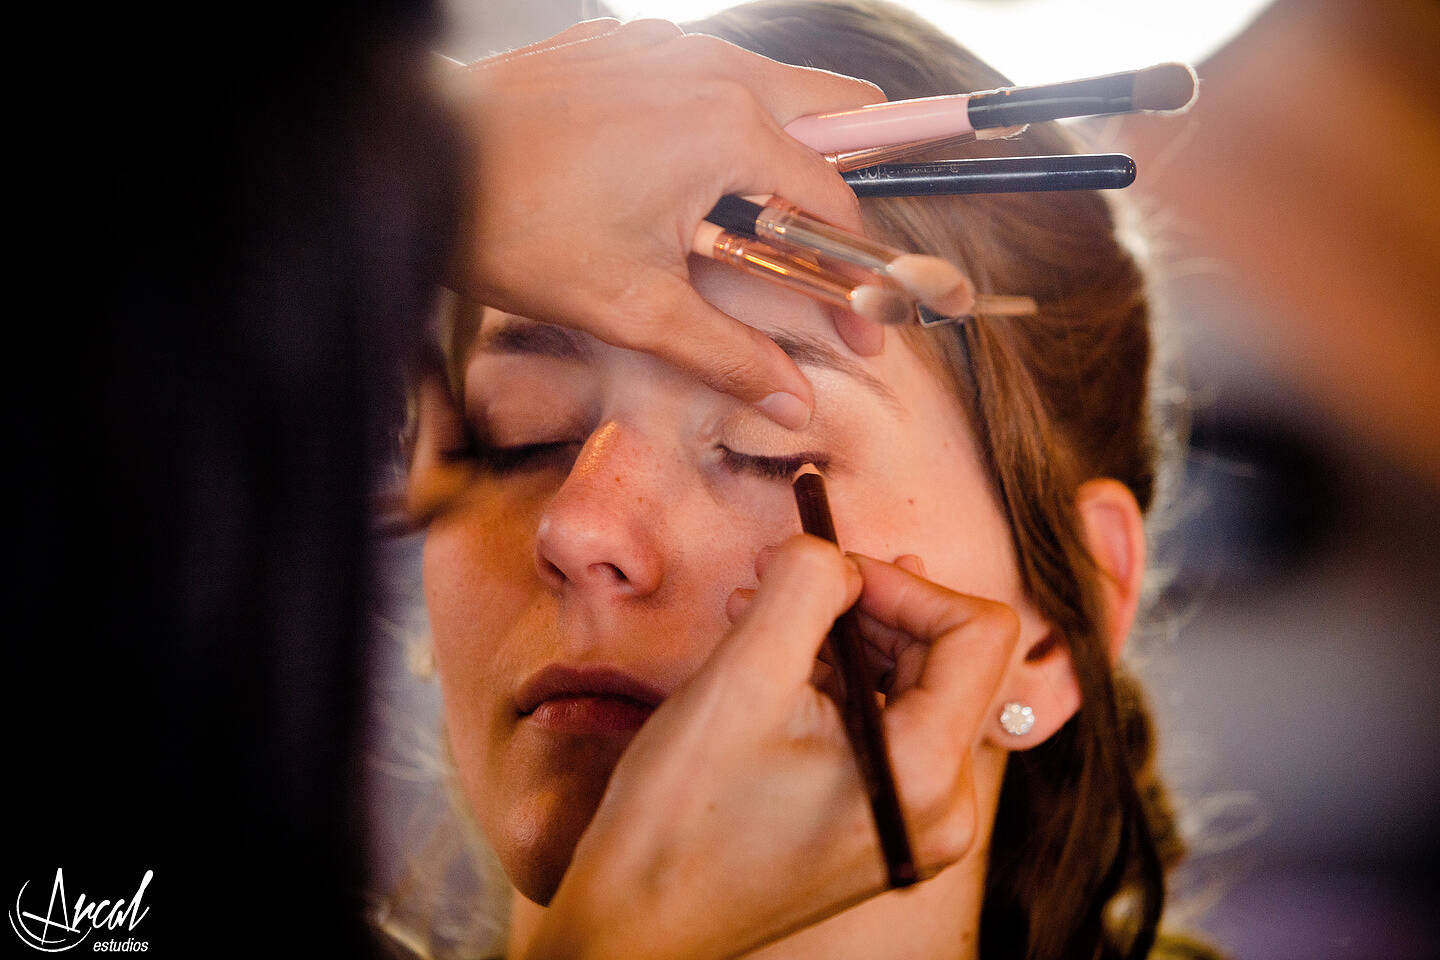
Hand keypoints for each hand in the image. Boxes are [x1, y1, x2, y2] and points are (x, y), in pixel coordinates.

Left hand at [442, 19, 885, 429]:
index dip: (854, 272)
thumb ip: (728, 353)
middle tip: (836, 250)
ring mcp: (664, 47)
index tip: (859, 323)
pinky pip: (703, 78)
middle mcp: (709, 68)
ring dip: (781, 153)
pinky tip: (683, 184)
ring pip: (766, 89)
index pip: (832, 198)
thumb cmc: (515, 226)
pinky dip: (717, 127)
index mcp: (728, 126)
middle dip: (851, 178)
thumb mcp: (634, 307)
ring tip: (756, 227)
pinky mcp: (623, 47)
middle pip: (830, 109)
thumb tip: (791, 400)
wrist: (415, 162)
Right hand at [520, 536, 1019, 959]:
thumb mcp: (741, 677)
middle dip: (865, 604)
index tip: (828, 570)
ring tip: (760, 617)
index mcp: (924, 773)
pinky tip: (770, 664)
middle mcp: (941, 807)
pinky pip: (882, 728)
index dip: (904, 582)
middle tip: (782, 579)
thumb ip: (804, 587)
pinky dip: (835, 683)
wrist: (637, 925)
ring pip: (909, 687)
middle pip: (947, 658)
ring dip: (843, 637)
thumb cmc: (679, 817)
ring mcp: (914, 822)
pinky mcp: (880, 825)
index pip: (977, 632)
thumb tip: (834, 550)